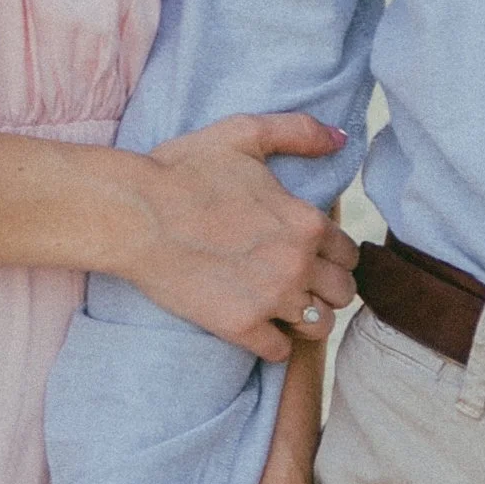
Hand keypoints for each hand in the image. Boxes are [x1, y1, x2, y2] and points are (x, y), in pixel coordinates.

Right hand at [125, 115, 354, 356]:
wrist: (135, 213)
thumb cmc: (185, 171)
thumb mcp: (244, 134)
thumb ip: (299, 132)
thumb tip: (340, 137)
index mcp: (306, 222)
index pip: (349, 254)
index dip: (332, 255)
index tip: (312, 255)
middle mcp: (297, 263)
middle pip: (343, 293)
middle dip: (326, 288)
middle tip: (299, 282)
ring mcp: (271, 298)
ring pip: (320, 326)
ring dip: (306, 319)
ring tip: (283, 308)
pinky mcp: (241, 326)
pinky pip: (280, 351)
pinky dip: (273, 343)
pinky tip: (256, 325)